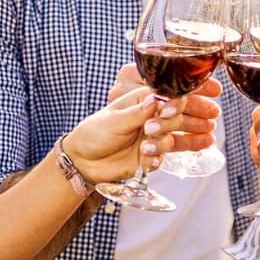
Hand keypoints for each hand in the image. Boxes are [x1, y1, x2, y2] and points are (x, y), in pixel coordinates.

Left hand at [67, 65, 220, 182]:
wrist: (83, 162)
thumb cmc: (94, 133)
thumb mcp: (113, 121)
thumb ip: (137, 113)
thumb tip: (157, 99)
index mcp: (142, 101)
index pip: (167, 97)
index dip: (174, 103)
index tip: (168, 111)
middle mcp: (151, 117)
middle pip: (175, 117)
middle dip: (168, 124)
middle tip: (150, 131)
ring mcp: (153, 137)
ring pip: (171, 139)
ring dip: (161, 144)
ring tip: (144, 150)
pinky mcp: (152, 156)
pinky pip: (164, 157)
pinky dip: (157, 159)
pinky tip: (147, 163)